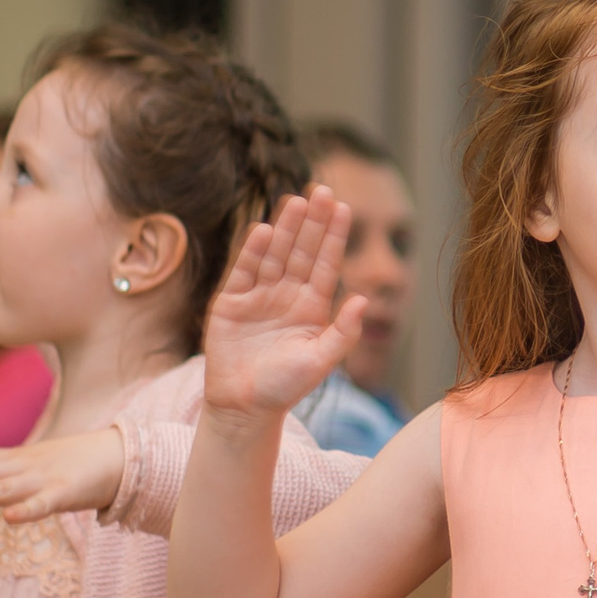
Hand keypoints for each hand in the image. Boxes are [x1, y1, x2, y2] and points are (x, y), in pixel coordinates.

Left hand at [0, 428, 123, 521]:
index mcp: (19, 461)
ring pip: (4, 490)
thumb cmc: (81, 464)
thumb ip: (15, 475)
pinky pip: (44, 505)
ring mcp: (44, 480)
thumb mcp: (41, 465)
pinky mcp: (67, 494)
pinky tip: (9, 519)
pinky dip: (27, 511)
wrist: (124, 456)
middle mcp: (25, 468)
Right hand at [201, 189, 367, 418]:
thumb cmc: (285, 388)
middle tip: (322, 190)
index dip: (334, 236)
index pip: (326, 264)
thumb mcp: (320, 362)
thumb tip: (365, 301)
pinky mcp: (231, 302)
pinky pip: (244, 271)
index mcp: (312, 307)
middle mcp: (287, 296)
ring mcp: (259, 296)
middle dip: (312, 222)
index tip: (343, 207)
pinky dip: (253, 252)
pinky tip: (264, 230)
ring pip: (275, 255)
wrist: (243, 407)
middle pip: (302, 251)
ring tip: (296, 201)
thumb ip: (344, 333)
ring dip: (285, 229)